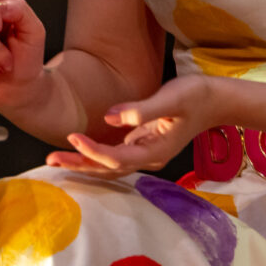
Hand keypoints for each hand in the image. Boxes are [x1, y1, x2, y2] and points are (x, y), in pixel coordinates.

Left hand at [45, 74, 215, 176]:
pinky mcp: (142, 144)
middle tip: (50, 159)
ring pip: (109, 165)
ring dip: (83, 162)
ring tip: (56, 159)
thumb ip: (141, 110)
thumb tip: (109, 118)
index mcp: (155, 150)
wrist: (215, 100)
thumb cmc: (196, 96)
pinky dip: (94, 155)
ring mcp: (145, 153)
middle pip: (108, 168)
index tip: (72, 136)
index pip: (116, 157)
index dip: (92, 150)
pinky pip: (114, 156)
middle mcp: (148, 157)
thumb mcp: (172, 98)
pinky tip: (78, 151)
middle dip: (79, 164)